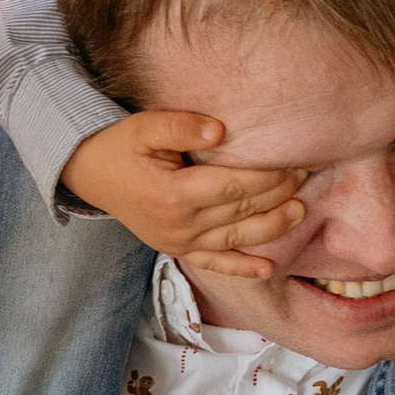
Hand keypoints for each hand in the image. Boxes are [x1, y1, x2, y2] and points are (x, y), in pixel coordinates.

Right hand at [60, 112, 305, 275]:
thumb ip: (180, 125)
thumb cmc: (119, 146)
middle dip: (277, 195)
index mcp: (173, 194)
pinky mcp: (178, 250)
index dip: (267, 177)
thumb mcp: (143, 126)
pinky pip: (216, 264)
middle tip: (306, 176)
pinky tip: (268, 268)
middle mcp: (179, 225)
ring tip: (300, 211)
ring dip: (272, 228)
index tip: (294, 161)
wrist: (88, 174)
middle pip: (241, 211)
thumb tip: (221, 130)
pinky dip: (243, 268)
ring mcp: (179, 242)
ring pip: (236, 239)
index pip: (233, 186)